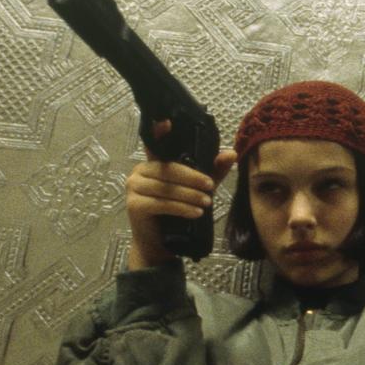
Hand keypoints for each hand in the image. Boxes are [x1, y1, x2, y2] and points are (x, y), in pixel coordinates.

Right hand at [125, 121, 237, 268]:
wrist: (160, 243)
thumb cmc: (177, 213)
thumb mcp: (198, 189)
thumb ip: (212, 171)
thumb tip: (231, 153)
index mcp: (153, 163)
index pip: (155, 143)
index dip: (158, 131)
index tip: (167, 121)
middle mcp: (139, 171)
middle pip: (167, 169)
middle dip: (192, 177)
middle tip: (210, 187)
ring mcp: (133, 188)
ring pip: (165, 187)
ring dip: (189, 195)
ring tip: (206, 203)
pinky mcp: (134, 205)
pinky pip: (160, 203)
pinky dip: (180, 208)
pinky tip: (194, 213)